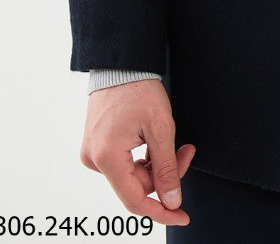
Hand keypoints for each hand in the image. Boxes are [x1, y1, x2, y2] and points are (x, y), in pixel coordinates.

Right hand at [79, 78, 195, 226]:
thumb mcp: (161, 128)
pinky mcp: (96, 145)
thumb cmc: (139, 89)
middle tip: (187, 152)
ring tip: (176, 143)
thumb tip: (172, 202)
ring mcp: (92, 152)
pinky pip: (123, 163)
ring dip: (156, 164)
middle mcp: (93, 159)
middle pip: (136, 185)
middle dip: (165, 174)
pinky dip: (144, 157)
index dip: (161, 211)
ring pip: (131, 175)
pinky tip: (155, 141)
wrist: (122, 64)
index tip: (182, 215)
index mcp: (106, 157)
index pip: (135, 201)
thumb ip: (166, 168)